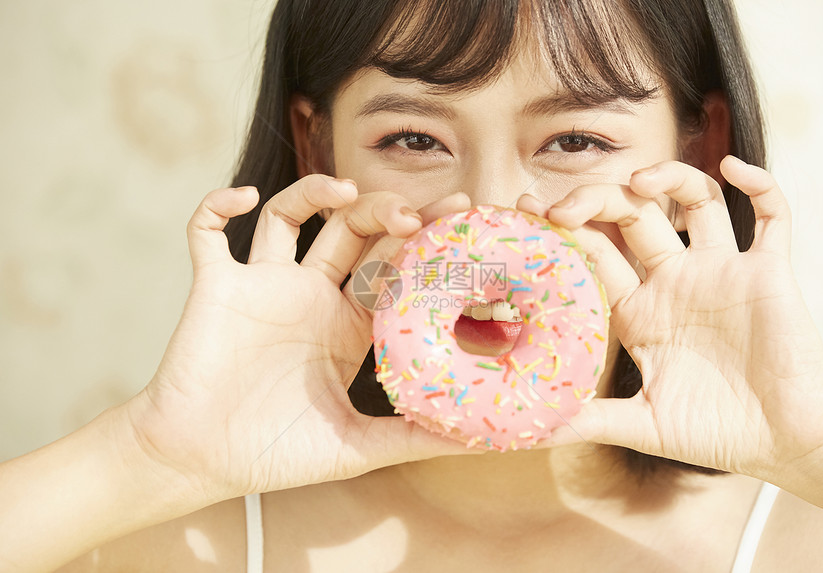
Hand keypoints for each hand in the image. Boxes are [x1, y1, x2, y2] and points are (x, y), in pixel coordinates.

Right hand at [123, 175, 473, 503]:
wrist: (198, 462)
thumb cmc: (273, 455)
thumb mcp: (355, 447)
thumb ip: (412, 439)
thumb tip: (481, 442)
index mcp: (347, 326)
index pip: (393, 269)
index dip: (424, 243)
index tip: (460, 220)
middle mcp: (310, 296)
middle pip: (352, 232)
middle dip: (383, 212)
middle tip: (413, 214)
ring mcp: (263, 286)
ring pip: (289, 216)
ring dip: (314, 191)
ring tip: (345, 190)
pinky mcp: (216, 286)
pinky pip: (207, 231)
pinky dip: (216, 206)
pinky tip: (242, 196)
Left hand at [519, 157, 822, 480]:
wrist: (785, 441)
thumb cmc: (716, 432)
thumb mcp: (643, 424)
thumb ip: (591, 420)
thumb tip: (534, 431)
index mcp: (638, 309)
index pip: (593, 253)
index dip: (562, 229)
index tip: (525, 208)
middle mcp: (673, 281)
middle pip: (632, 216)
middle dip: (597, 201)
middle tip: (563, 207)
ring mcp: (720, 271)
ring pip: (695, 201)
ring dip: (669, 178)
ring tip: (640, 181)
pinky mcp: (767, 270)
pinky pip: (772, 215)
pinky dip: (758, 184)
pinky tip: (732, 169)